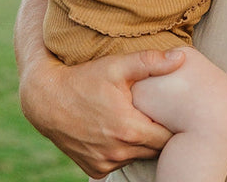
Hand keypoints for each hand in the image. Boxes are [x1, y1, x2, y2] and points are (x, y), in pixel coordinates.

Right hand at [20, 48, 185, 177]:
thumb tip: (181, 58)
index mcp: (128, 129)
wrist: (46, 99)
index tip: (175, 109)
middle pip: (155, 149)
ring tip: (140, 120)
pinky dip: (122, 151)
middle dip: (160, 133)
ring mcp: (104, 163)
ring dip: (141, 142)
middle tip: (160, 113)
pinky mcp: (93, 169)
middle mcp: (117, 151)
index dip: (174, 122)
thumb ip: (151, 62)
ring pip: (137, 156)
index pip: (167, 136)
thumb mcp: (117, 66)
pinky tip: (119, 131)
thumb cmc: (84, 79)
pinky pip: (118, 163)